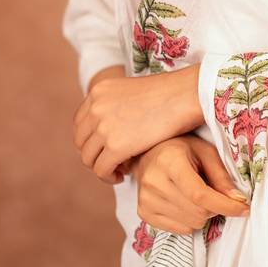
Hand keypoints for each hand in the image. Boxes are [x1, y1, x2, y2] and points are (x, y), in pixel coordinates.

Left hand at [72, 66, 203, 183]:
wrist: (186, 95)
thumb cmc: (170, 93)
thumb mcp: (133, 91)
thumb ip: (116, 106)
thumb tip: (113, 129)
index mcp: (98, 90)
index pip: (81, 122)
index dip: (92, 139)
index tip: (105, 148)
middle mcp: (95, 107)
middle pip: (81, 141)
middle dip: (95, 154)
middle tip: (112, 161)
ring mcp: (103, 126)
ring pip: (88, 159)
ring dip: (101, 167)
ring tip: (119, 170)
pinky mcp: (114, 146)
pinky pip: (101, 170)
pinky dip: (109, 176)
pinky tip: (122, 176)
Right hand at [134, 134, 249, 232]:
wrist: (150, 154)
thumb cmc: (183, 150)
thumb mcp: (206, 152)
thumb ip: (222, 176)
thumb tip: (238, 200)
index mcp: (170, 161)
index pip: (199, 194)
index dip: (225, 205)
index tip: (244, 209)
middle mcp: (153, 182)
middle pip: (198, 212)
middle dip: (215, 207)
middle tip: (214, 192)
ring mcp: (145, 200)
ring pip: (191, 224)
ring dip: (203, 214)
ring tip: (196, 195)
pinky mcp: (143, 213)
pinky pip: (179, 230)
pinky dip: (190, 221)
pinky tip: (185, 203)